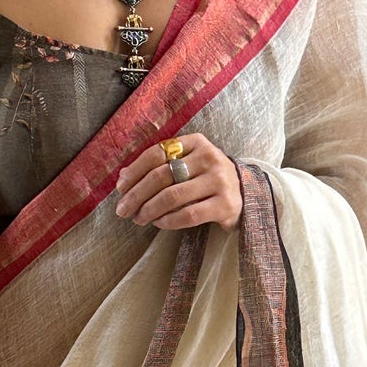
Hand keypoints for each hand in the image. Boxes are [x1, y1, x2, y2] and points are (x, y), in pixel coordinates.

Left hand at [113, 128, 241, 232]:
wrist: (246, 195)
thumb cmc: (207, 179)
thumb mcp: (186, 165)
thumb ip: (158, 166)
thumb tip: (122, 176)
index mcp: (196, 142)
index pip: (157, 153)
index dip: (134, 171)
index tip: (120, 188)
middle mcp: (209, 157)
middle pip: (161, 175)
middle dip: (136, 195)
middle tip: (123, 210)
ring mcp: (220, 180)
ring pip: (172, 196)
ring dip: (149, 210)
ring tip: (138, 219)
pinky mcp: (226, 204)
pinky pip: (189, 214)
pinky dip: (169, 221)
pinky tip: (159, 223)